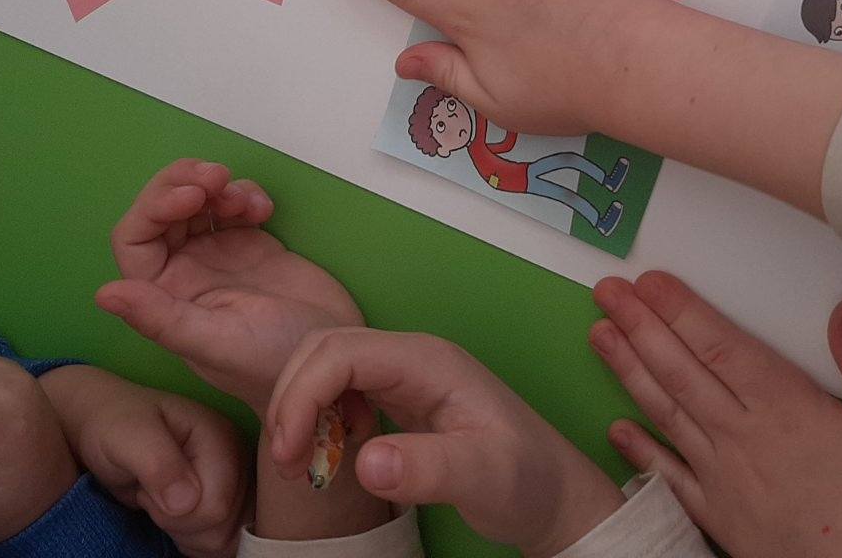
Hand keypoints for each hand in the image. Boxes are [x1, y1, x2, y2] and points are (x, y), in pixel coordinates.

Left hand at [41, 366, 249, 557]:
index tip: (147, 490)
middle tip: (152, 496)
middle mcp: (237, 460)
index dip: (177, 514)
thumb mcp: (128, 437)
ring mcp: (235, 482)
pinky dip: (196, 540)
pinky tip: (174, 517)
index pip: (216, 506)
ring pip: (226, 537)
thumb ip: (158, 465)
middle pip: (223, 526)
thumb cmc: (116, 426)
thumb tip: (188, 502)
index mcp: (221, 439)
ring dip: (187, 534)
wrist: (110, 425)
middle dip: (180, 525)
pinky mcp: (227, 500)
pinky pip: (224, 541)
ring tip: (162, 503)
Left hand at [97, 159, 362, 417]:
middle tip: (217, 176)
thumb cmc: (273, 364)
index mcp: (165, 297)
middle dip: (184, 184)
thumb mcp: (215, 343)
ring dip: (216, 187)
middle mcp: (184, 273)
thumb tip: (104, 294)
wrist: (334, 359)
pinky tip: (264, 209)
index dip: (154, 208)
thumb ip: (161, 319)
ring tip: (244, 199)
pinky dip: (246, 194)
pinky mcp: (251, 244)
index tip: (194, 197)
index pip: (135, 240)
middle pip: (163, 211)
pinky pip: (234, 204)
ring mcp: (217, 256)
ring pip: (198, 201)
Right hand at [266, 328, 625, 557]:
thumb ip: (427, 469)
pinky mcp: (402, 398)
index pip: (341, 352)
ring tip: (302, 463)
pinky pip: (344, 389)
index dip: (302, 395)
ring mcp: (407, 375)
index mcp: (428, 361)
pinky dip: (321, 416)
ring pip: (329, 367)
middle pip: (325, 350)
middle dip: (293, 399)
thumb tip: (365, 462)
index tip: (290, 453)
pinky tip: (333, 451)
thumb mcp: (482, 478)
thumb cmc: (526, 480)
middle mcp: (413, 358)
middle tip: (289, 464)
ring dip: (302, 406)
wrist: (552, 492)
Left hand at [591, 274, 841, 557]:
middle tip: (605, 290)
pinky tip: (615, 428)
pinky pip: (668, 476)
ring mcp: (723, 478)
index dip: (682, 310)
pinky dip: (639, 450)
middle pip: (681, 371)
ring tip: (598, 335)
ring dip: (628, 370)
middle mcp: (744, 438)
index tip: (649, 280)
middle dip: (640, 325)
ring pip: (665, 412)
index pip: (721, 346)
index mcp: (787, 410)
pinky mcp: (717, 515)